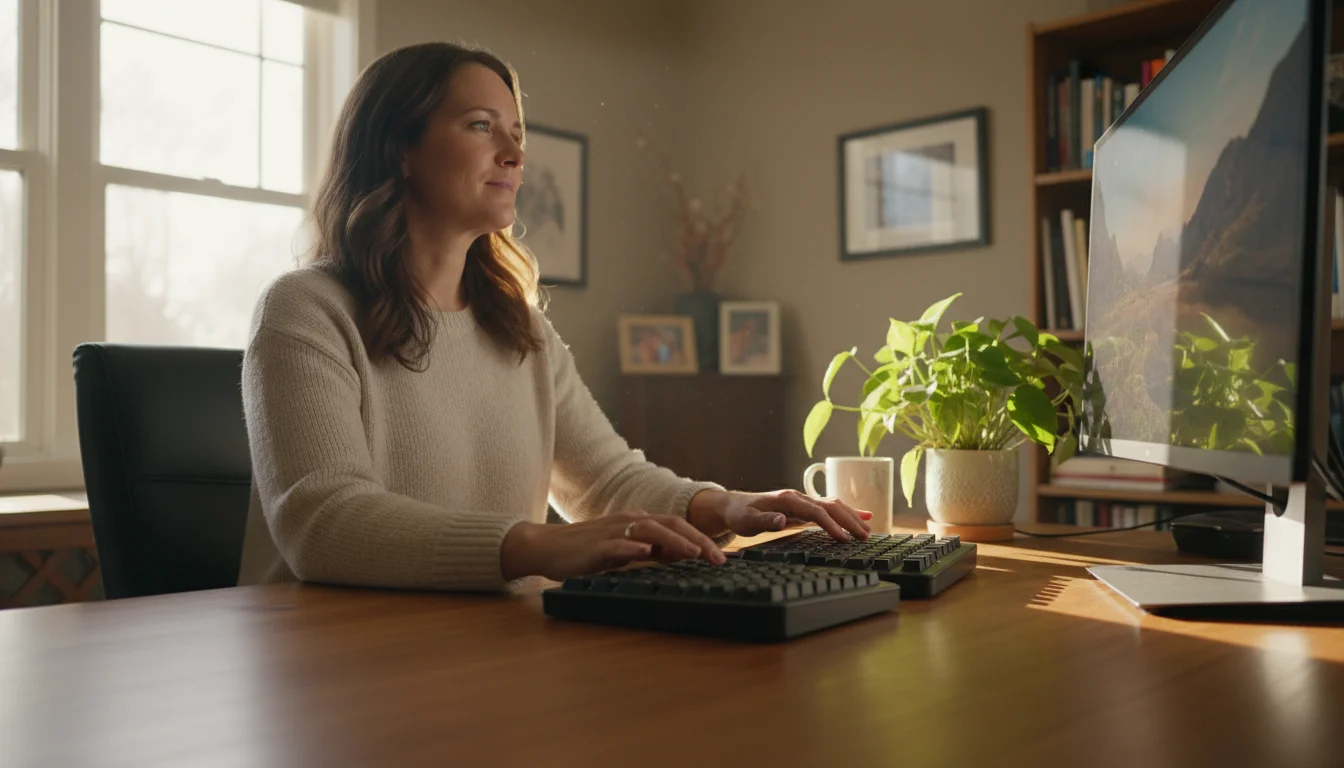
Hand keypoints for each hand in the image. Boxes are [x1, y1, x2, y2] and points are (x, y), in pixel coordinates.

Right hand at [500, 511, 726, 580]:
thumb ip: (650, 550)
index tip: (721, 556)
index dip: (701, 538)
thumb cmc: (586, 550)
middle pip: (671, 524)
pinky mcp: (596, 546)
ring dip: (675, 541)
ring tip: (694, 553)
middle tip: (719, 559)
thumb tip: (678, 555)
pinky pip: (618, 544)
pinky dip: (633, 547)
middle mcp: (630, 521)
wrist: (547, 547)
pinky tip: (646, 553)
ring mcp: (613, 531)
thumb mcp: (625, 549)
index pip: (677, 526)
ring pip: (650, 530)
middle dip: (698, 540)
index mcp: (638, 522)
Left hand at [687, 489, 871, 540]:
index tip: (843, 539)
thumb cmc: (740, 514)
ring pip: (833, 505)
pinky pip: (830, 508)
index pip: (815, 511)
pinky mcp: (804, 507)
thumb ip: (764, 521)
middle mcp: (798, 497)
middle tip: (864, 536)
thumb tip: (782, 520)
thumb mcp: (746, 521)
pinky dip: (847, 513)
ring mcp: (802, 501)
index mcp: (787, 499)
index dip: (830, 524)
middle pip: (830, 505)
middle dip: (848, 520)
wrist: (734, 505)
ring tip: (867, 531)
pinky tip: (862, 517)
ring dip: (851, 517)